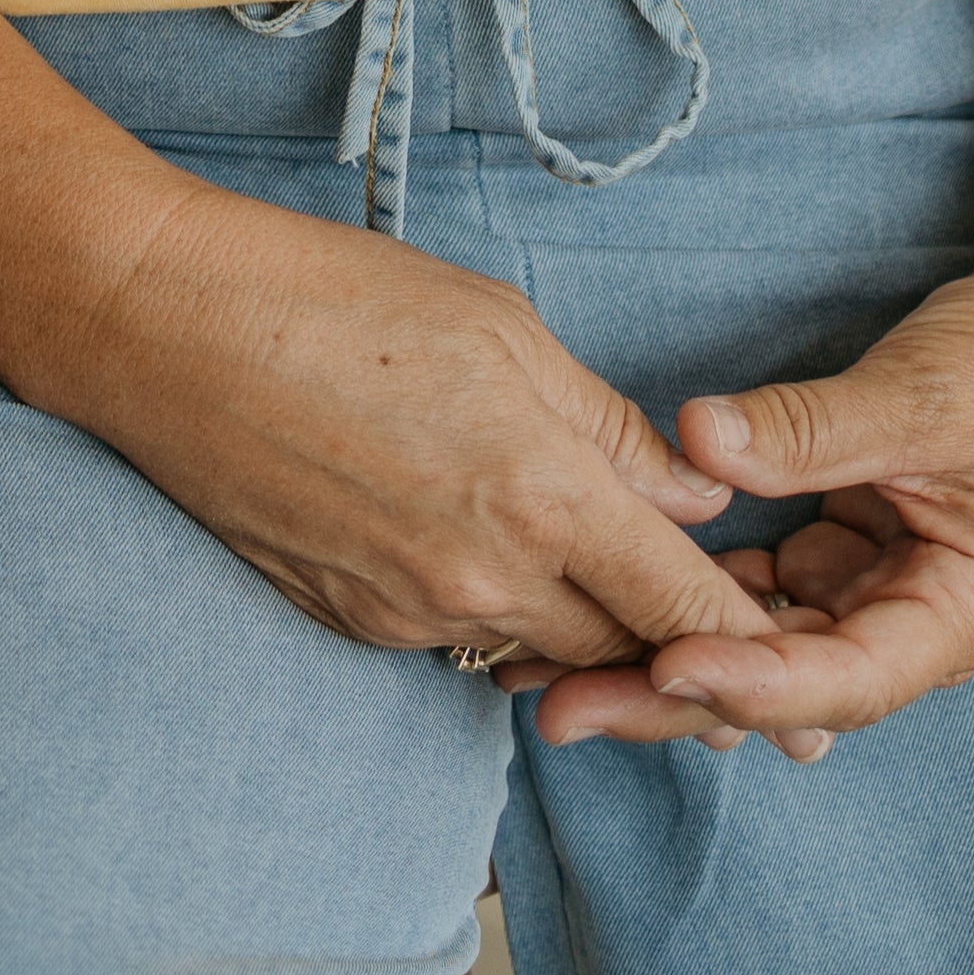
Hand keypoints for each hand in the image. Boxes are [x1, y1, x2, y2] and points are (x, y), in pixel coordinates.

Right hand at [43, 175, 817, 691]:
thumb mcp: (501, 327)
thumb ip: (609, 428)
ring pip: (535, 647)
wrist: (170, 330)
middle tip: (719, 637)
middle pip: (618, 650)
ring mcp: (408, 611)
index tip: (803, 677)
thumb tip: (691, 499)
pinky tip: (479, 538)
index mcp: (540, 495)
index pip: (682, 608)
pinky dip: (490, 605)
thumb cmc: (336, 297)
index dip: (750, 649)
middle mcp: (482, 579)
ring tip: (603, 580)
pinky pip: (454, 634)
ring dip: (579, 625)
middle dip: (672, 648)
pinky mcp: (349, 618)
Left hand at [504, 239, 973, 753]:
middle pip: (784, 681)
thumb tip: (697, 437)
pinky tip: (608, 589)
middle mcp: (915, 619)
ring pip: (759, 640)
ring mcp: (875, 583)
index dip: (751, 680)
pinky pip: (759, 583)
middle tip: (559, 702)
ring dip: (665, 645)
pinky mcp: (844, 542)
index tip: (663, 663)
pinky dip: (691, 585)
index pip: (845, 677)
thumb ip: (810, 427)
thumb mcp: (922, 395)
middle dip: (675, 692)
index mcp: (964, 613)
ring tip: (551, 666)